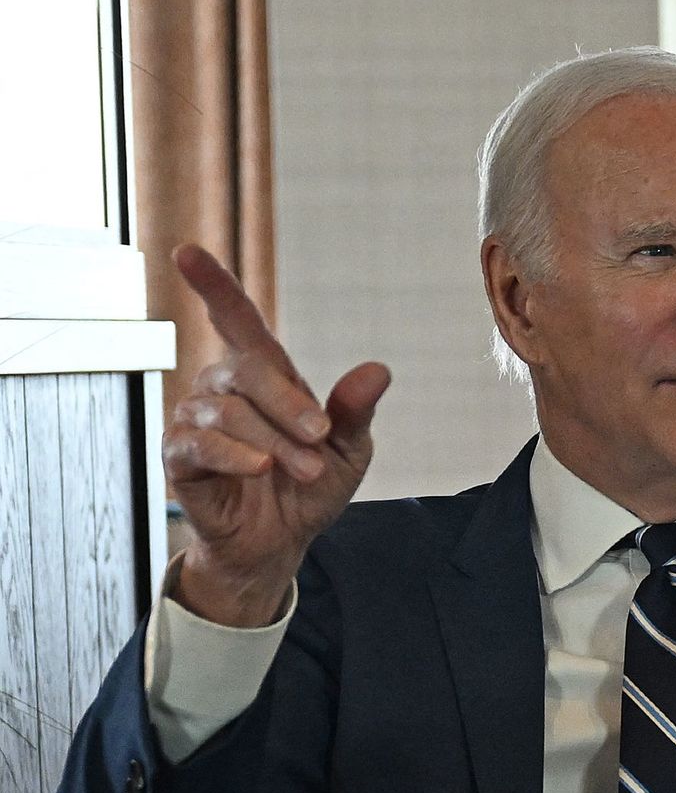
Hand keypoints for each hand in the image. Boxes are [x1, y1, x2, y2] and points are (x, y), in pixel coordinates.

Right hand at [163, 245, 390, 627]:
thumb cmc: (310, 487)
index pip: (235, 320)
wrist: (284, 540)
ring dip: (275, 439)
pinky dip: (236, 454)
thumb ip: (355, 411)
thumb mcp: (349, 450)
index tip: (187, 252)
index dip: (213, 286)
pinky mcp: (179, 456)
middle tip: (321, 439)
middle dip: (290, 404)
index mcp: (265, 376)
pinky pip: (200, 443)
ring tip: (306, 469)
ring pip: (228, 409)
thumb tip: (379, 370)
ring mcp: (196, 419)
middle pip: (246, 369)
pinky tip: (260, 467)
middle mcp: (223, 388)